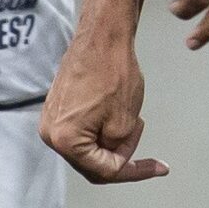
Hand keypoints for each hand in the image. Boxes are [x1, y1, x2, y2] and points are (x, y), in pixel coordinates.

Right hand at [41, 33, 166, 184]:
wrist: (102, 36)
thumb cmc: (113, 73)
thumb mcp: (124, 123)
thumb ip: (117, 150)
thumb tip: (112, 154)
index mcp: (65, 140)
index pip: (104, 171)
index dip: (134, 170)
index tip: (157, 167)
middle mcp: (51, 133)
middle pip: (92, 163)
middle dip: (121, 156)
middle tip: (145, 146)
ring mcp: (52, 119)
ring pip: (88, 147)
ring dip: (112, 142)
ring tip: (134, 121)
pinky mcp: (58, 106)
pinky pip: (81, 130)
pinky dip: (102, 129)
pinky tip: (119, 114)